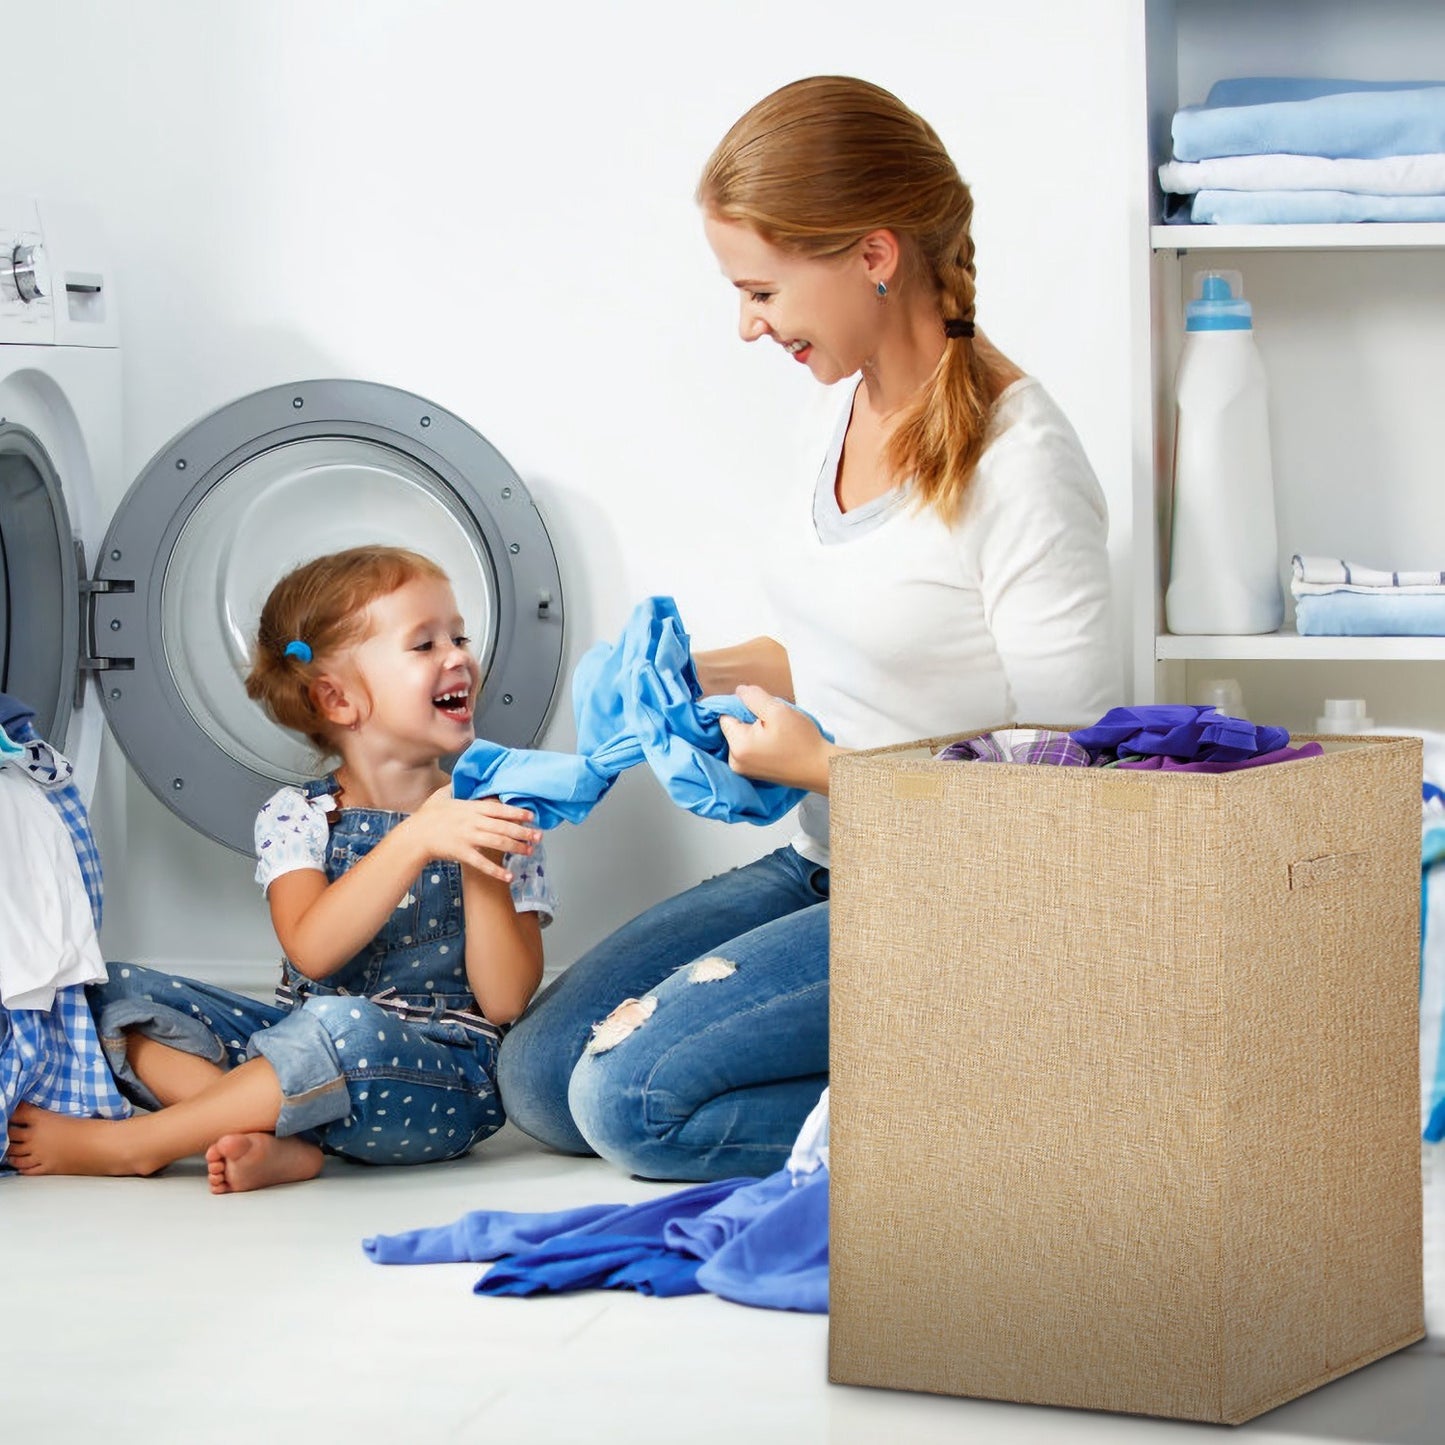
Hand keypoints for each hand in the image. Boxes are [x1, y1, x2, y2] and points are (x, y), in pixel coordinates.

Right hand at [408, 786, 540, 881]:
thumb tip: (461, 778)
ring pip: (498, 843)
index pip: (499, 809)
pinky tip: (509, 875)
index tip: (531, 816)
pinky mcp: (462, 853)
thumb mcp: (441, 796)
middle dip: (523, 832)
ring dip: (516, 848)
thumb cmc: (427, 816)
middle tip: (538, 836)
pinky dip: (496, 870)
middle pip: (503, 827)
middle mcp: (473, 822)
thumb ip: (455, 788)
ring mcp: (468, 837)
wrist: (414, 836)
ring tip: (529, 852)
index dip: (517, 812)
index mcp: (470, 808)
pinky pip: (482, 863)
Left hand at [718, 684, 836, 792]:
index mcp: (738, 746)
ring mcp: (743, 770)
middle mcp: (734, 761)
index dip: (742, 706)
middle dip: (749, 719)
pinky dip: (759, 742)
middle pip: (733, 727)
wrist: (820, 769)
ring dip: (756, 730)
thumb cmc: (802, 741)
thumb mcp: (777, 710)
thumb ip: (754, 697)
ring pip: (742, 737)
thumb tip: (739, 691)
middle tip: (773, 721)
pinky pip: (749, 749)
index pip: (725, 716)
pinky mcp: (753, 774)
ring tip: (777, 733)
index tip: (762, 708)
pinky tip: (776, 743)